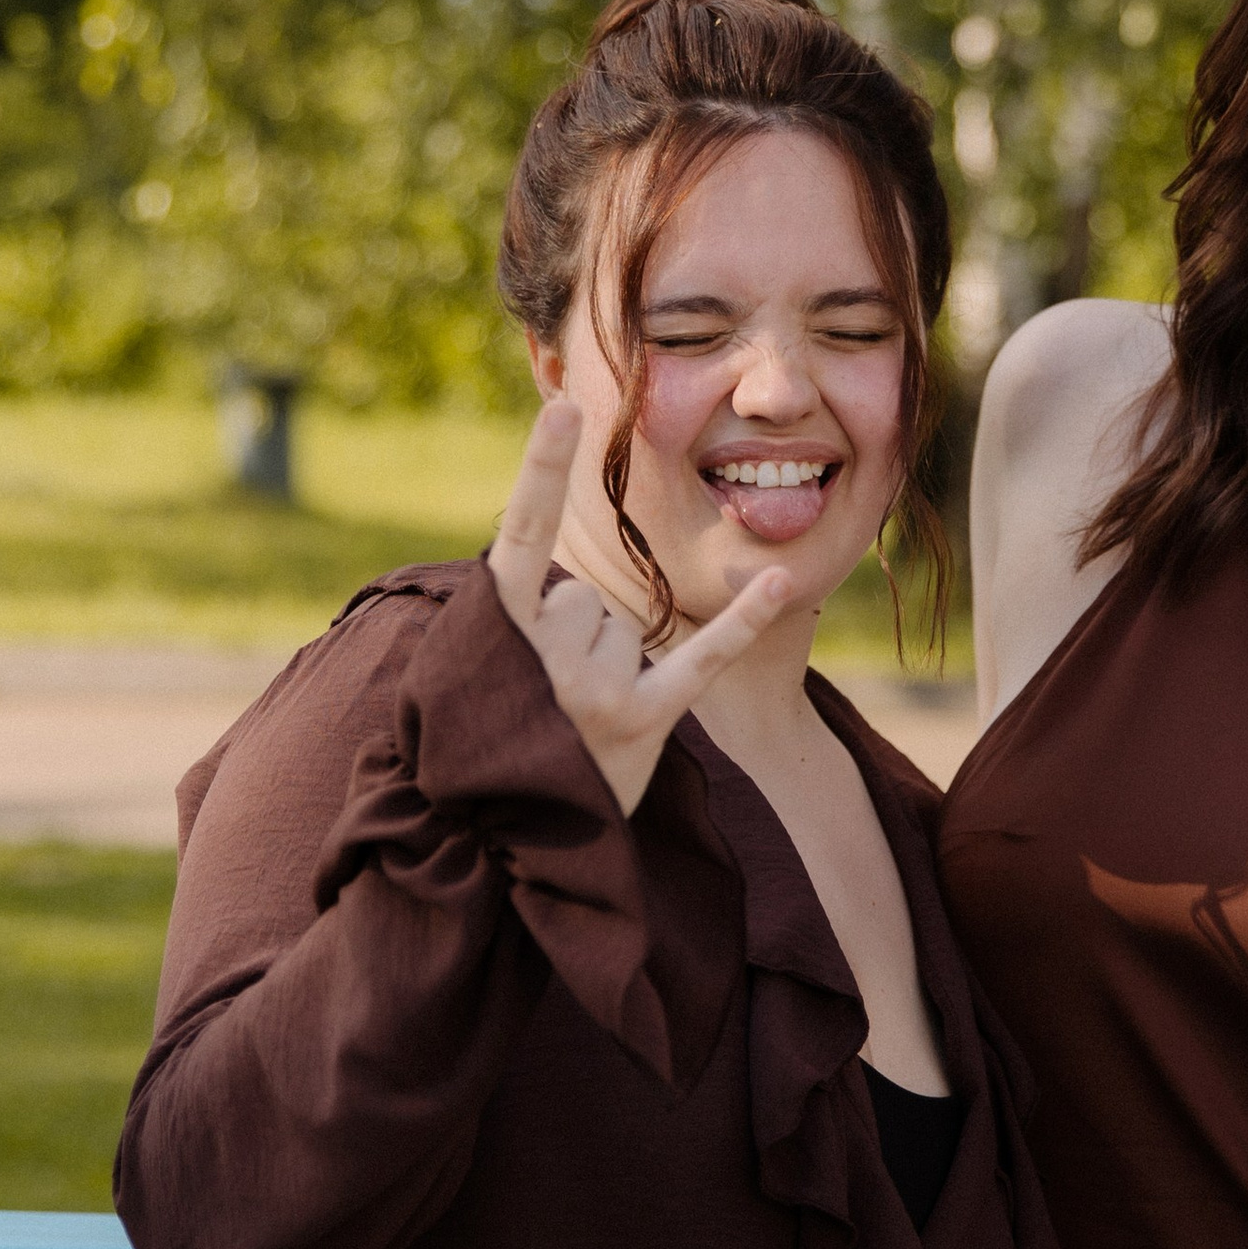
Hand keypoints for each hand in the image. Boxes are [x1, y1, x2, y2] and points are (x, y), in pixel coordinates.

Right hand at [487, 399, 793, 814]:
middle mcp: (546, 659)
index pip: (520, 535)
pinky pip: (702, 659)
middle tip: (540, 693)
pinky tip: (780, 584)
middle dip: (569, 631)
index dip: (540, 469)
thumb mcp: (467, 665)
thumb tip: (562, 571)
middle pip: (585, 591)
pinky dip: (743, 622)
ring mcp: (596, 693)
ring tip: (570, 716)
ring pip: (624, 623)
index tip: (567, 409)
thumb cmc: (484, 736)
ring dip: (607, 660)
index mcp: (493, 634)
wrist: (500, 839)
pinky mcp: (644, 724)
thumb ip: (511, 608)